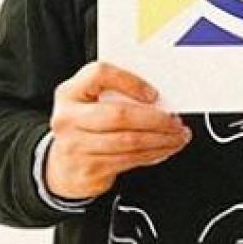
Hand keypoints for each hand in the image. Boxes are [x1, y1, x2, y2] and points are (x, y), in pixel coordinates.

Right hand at [45, 62, 190, 198]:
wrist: (63, 167)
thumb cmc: (86, 126)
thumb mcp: (91, 103)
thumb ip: (117, 94)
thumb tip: (160, 100)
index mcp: (69, 92)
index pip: (99, 74)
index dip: (130, 82)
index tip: (154, 93)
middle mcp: (68, 118)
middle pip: (119, 115)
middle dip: (156, 119)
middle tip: (176, 121)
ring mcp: (75, 146)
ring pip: (129, 141)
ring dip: (161, 139)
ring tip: (178, 136)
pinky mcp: (89, 169)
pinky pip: (129, 160)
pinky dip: (154, 154)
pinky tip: (165, 149)